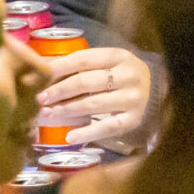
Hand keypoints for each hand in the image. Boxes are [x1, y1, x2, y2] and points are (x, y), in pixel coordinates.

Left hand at [36, 45, 152, 146]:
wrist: (154, 90)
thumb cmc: (120, 75)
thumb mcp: (106, 63)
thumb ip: (80, 65)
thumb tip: (41, 65)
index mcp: (119, 56)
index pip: (83, 59)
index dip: (59, 67)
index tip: (39, 75)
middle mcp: (129, 75)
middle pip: (86, 82)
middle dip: (59, 91)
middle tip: (40, 98)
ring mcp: (133, 98)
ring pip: (93, 104)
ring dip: (66, 110)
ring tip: (48, 114)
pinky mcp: (134, 119)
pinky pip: (106, 128)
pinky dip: (87, 132)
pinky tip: (69, 136)